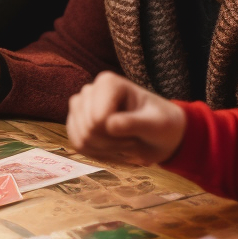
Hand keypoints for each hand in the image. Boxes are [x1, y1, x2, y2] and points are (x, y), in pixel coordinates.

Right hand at [66, 71, 186, 165]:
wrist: (158, 136)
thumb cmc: (161, 124)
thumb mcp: (156, 125)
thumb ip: (134, 123)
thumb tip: (109, 125)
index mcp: (108, 83)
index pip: (98, 118)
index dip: (116, 135)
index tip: (137, 134)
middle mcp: (90, 91)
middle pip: (88, 130)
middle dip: (112, 145)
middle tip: (133, 143)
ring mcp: (80, 107)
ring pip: (81, 140)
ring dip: (106, 152)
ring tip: (125, 146)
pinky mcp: (76, 123)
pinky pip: (78, 146)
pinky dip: (98, 155)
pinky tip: (114, 150)